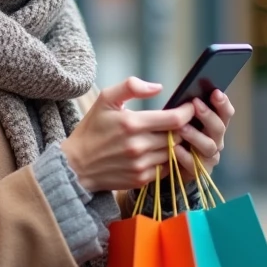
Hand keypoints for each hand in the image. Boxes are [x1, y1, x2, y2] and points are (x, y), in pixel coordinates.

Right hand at [62, 77, 196, 192]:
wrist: (76, 165)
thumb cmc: (92, 129)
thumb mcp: (105, 100)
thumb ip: (131, 87)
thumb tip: (158, 87)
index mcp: (132, 123)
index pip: (174, 119)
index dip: (188, 112)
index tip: (190, 107)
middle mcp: (138, 146)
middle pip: (177, 136)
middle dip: (181, 128)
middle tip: (179, 122)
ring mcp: (140, 165)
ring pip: (173, 152)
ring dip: (174, 144)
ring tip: (170, 136)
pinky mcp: (140, 179)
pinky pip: (165, 168)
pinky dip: (166, 159)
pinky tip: (157, 152)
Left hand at [169, 90, 233, 182]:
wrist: (171, 165)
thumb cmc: (178, 136)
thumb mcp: (182, 120)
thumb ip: (186, 110)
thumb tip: (184, 94)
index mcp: (215, 125)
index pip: (226, 113)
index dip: (223, 103)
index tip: (215, 92)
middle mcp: (216, 141)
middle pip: (219, 128)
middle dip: (208, 115)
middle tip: (196, 104)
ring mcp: (209, 157)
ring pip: (208, 146)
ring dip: (195, 135)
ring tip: (182, 128)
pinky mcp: (198, 172)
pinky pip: (194, 164)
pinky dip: (185, 156)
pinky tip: (175, 148)